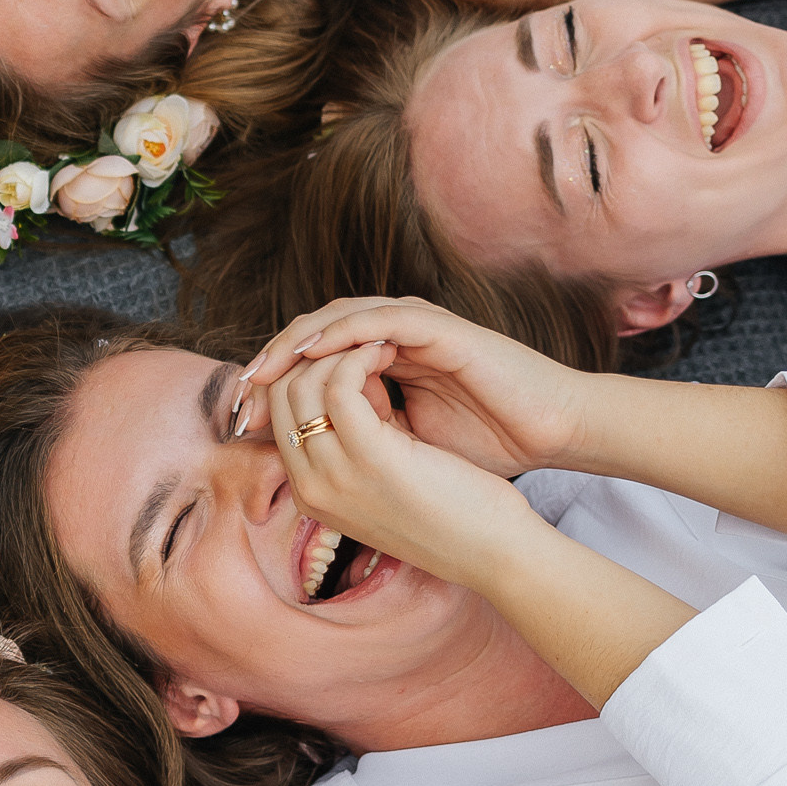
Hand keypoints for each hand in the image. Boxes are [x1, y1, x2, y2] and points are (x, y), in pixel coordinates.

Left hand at [234, 295, 592, 475]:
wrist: (548, 436)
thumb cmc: (486, 448)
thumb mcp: (402, 454)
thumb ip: (357, 446)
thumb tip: (302, 467)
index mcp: (381, 367)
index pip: (311, 367)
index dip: (273, 389)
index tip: (240, 423)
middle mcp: (390, 340)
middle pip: (311, 337)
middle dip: (270, 363)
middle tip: (238, 393)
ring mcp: (412, 326)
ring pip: (335, 319)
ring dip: (293, 343)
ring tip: (263, 370)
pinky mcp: (436, 324)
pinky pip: (377, 318)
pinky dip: (341, 331)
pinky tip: (313, 353)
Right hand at [268, 348, 542, 593]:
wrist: (495, 554)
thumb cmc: (454, 515)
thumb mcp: (392, 477)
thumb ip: (363, 441)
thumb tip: (360, 388)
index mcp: (311, 496)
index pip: (280, 419)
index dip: (309, 376)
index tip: (354, 361)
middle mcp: (310, 489)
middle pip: (280, 396)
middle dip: (316, 357)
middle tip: (365, 344)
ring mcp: (334, 476)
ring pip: (301, 385)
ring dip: (339, 351)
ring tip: (382, 344)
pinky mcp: (370, 457)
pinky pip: (339, 385)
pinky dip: (359, 355)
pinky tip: (389, 349)